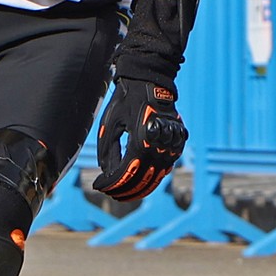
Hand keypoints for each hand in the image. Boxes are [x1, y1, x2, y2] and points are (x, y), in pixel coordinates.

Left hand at [93, 79, 185, 200]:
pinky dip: (153, 177)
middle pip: (141, 180)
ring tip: (124, 192)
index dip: (111, 184)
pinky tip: (141, 180)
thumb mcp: (110, 124)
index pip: (125, 174)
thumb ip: (108, 151)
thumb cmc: (126, 101)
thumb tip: (108, 173)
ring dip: (140, 188)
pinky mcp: (176, 144)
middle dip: (124, 190)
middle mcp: (158, 147)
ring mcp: (170, 147)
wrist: (150, 82)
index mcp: (140, 142)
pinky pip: (165, 168)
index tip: (99, 186)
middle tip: (111, 193)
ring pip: (156, 178)